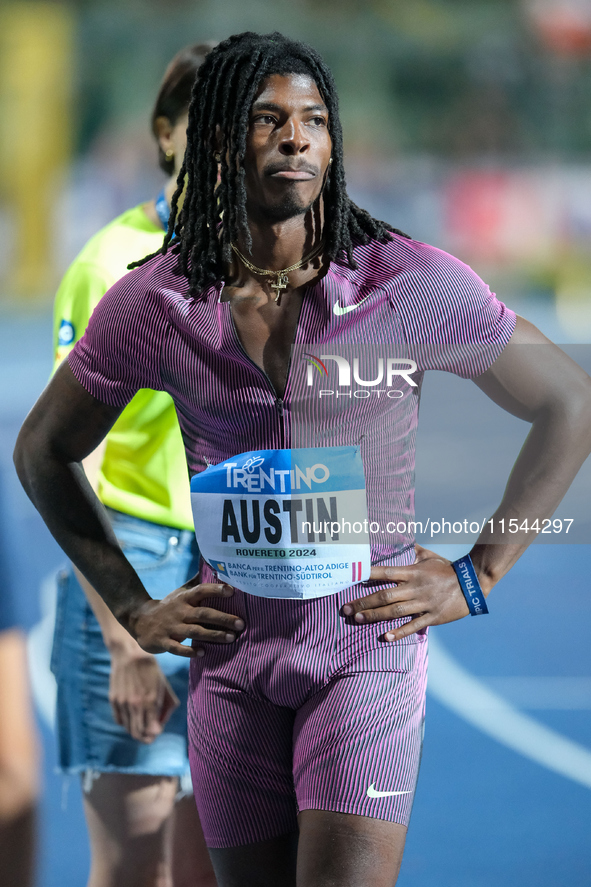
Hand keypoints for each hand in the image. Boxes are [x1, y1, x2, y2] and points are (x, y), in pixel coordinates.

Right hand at [108, 642, 179, 742]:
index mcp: (150, 702)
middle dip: (146, 737)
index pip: (151, 731)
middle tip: (150, 733)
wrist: (130, 654)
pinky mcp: (113, 700)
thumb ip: (166, 708)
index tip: (157, 731)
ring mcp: (122, 703)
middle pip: (138, 734)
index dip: (154, 735)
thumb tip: (159, 728)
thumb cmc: (151, 671)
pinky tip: (133, 715)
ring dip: (136, 730)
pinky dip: (126, 723)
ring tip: (143, 723)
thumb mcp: (164, 687)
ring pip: (128, 728)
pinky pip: (119, 720)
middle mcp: (135, 705)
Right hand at [128, 575, 243, 656]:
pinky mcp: (164, 642)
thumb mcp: (181, 592)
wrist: (139, 620)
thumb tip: (213, 566)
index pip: (201, 591)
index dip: (216, 589)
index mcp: (185, 598)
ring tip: (231, 638)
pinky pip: (177, 648)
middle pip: (203, 613)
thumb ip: (197, 582)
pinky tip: (203, 653)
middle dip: (223, 618)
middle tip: (241, 623)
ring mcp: (172, 627)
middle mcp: (180, 612)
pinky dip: (190, 651)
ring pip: (195, 631)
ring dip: (213, 635)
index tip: (232, 590)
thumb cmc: (168, 606)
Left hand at [340, 544, 473, 641]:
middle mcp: (415, 588)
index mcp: (413, 572)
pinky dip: (399, 632)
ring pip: (395, 611)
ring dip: (375, 616)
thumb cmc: (447, 569)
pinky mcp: (433, 617)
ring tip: (357, 619)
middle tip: (346, 608)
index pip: (385, 572)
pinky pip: (414, 625)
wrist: (472, 584)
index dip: (367, 574)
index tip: (351, 577)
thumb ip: (412, 550)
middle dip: (364, 602)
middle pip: (385, 595)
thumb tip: (401, 539)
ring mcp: (423, 603)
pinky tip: (385, 637)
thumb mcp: (429, 556)